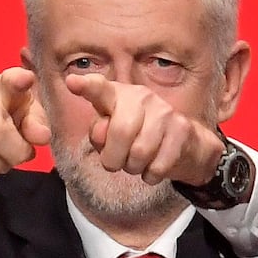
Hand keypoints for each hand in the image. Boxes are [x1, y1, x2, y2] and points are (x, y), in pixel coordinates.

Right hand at [0, 68, 50, 194]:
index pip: (11, 80)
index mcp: (3, 87)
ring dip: (1, 165)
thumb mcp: (25, 117)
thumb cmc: (2, 120)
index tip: (26, 79)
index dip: (18, 80)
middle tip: (21, 154)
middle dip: (16, 153)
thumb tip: (41, 136)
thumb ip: (37, 124)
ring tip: (3, 157)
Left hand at [64, 73, 223, 185]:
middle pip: (120, 131)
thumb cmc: (139, 138)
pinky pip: (157, 166)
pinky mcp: (182, 130)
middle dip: (113, 158)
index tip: (72, 82)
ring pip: (139, 153)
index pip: (100, 89)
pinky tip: (153, 166)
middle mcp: (143, 97)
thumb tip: (101, 131)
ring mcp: (165, 111)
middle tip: (117, 162)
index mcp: (119, 95)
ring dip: (133, 168)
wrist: (186, 144)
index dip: (86, 86)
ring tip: (137, 162)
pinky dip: (151, 175)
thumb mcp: (113, 135)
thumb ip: (100, 134)